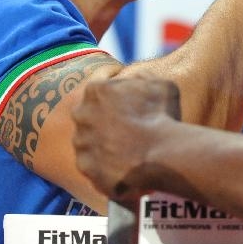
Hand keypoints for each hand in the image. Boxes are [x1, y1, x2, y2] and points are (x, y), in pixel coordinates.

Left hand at [73, 78, 180, 202]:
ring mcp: (81, 142)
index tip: (129, 101)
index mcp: (95, 89)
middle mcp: (81, 113)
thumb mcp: (160, 85)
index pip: (101, 86)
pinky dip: (104, 164)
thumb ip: (143, 78)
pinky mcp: (85, 166)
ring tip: (125, 148)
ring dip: (102, 142)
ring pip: (88, 139)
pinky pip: (93, 163)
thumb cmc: (162, 116)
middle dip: (104, 117)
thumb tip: (137, 77)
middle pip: (90, 113)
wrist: (161, 156)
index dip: (117, 93)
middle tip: (126, 126)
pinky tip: (123, 164)